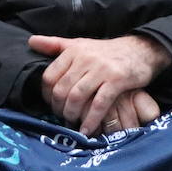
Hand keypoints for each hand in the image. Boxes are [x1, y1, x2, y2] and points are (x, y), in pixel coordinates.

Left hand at [29, 33, 171, 136]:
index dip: (47, 95)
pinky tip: (88, 130)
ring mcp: (101, 69)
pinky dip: (91, 120)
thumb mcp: (80, 44)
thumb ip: (55, 45)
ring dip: (72, 115)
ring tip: (73, 123)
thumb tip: (30, 41)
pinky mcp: (117, 80)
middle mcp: (85, 58)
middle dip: (59, 108)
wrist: (141, 49)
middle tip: (62, 117)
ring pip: (77, 97)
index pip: (49, 76)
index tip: (52, 105)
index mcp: (73, 50)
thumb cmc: (106, 52)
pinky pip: (99, 104)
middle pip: (61, 89)